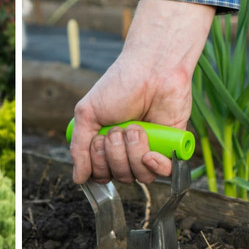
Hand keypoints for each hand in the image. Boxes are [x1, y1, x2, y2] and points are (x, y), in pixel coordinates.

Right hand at [70, 0, 214, 184]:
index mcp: (106, 143)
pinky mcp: (170, 146)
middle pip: (119, 177)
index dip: (98, 164)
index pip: (100, 174)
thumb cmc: (119, 85)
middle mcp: (127, 150)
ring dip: (134, 152)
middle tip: (118, 128)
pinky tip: (151, 152)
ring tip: (136, 127)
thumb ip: (79, 148)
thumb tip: (77, 179)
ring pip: (139, 177)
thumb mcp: (88, 114)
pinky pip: (163, 173)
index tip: (98, 139)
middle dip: (116, 153)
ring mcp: (149, 149)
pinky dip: (156, 165)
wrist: (152, 69)